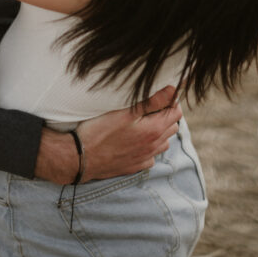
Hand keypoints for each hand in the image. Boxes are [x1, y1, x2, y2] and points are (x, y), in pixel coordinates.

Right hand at [34, 85, 180, 183]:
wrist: (81, 157)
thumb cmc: (100, 130)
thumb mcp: (126, 111)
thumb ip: (152, 101)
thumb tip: (172, 90)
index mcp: (154, 130)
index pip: (176, 112)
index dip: (170, 101)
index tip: (159, 94)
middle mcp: (153, 146)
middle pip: (172, 126)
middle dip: (166, 114)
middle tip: (149, 104)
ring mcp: (144, 158)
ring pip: (163, 142)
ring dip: (159, 130)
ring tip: (142, 120)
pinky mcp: (135, 166)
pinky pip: (151, 155)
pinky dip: (149, 145)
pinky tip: (135, 138)